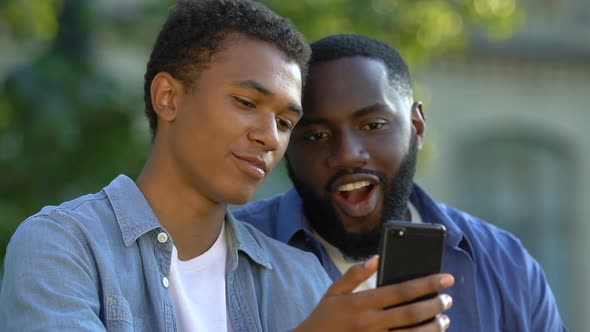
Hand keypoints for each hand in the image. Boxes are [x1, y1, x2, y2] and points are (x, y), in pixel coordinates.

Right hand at [293, 256, 453, 331]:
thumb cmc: (323, 318)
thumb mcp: (334, 291)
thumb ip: (355, 274)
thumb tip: (377, 258)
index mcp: (361, 303)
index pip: (401, 291)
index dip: (427, 284)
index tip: (445, 278)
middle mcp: (370, 323)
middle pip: (411, 313)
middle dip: (435, 305)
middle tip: (448, 300)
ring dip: (433, 327)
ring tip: (444, 319)